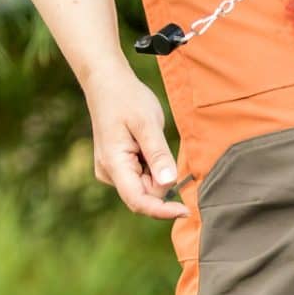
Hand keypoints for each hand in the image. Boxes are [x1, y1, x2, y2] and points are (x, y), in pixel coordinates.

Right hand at [84, 68, 186, 219]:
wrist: (107, 83)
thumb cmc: (127, 99)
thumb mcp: (148, 124)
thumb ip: (158, 155)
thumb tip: (168, 184)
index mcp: (114, 164)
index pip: (138, 201)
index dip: (163, 210)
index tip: (186, 210)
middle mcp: (109, 173)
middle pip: (145, 193)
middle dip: (162, 179)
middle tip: (160, 146)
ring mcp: (112, 170)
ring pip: (146, 185)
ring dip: (157, 170)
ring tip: (149, 140)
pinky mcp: (118, 166)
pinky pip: (142, 176)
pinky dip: (153, 165)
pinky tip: (147, 143)